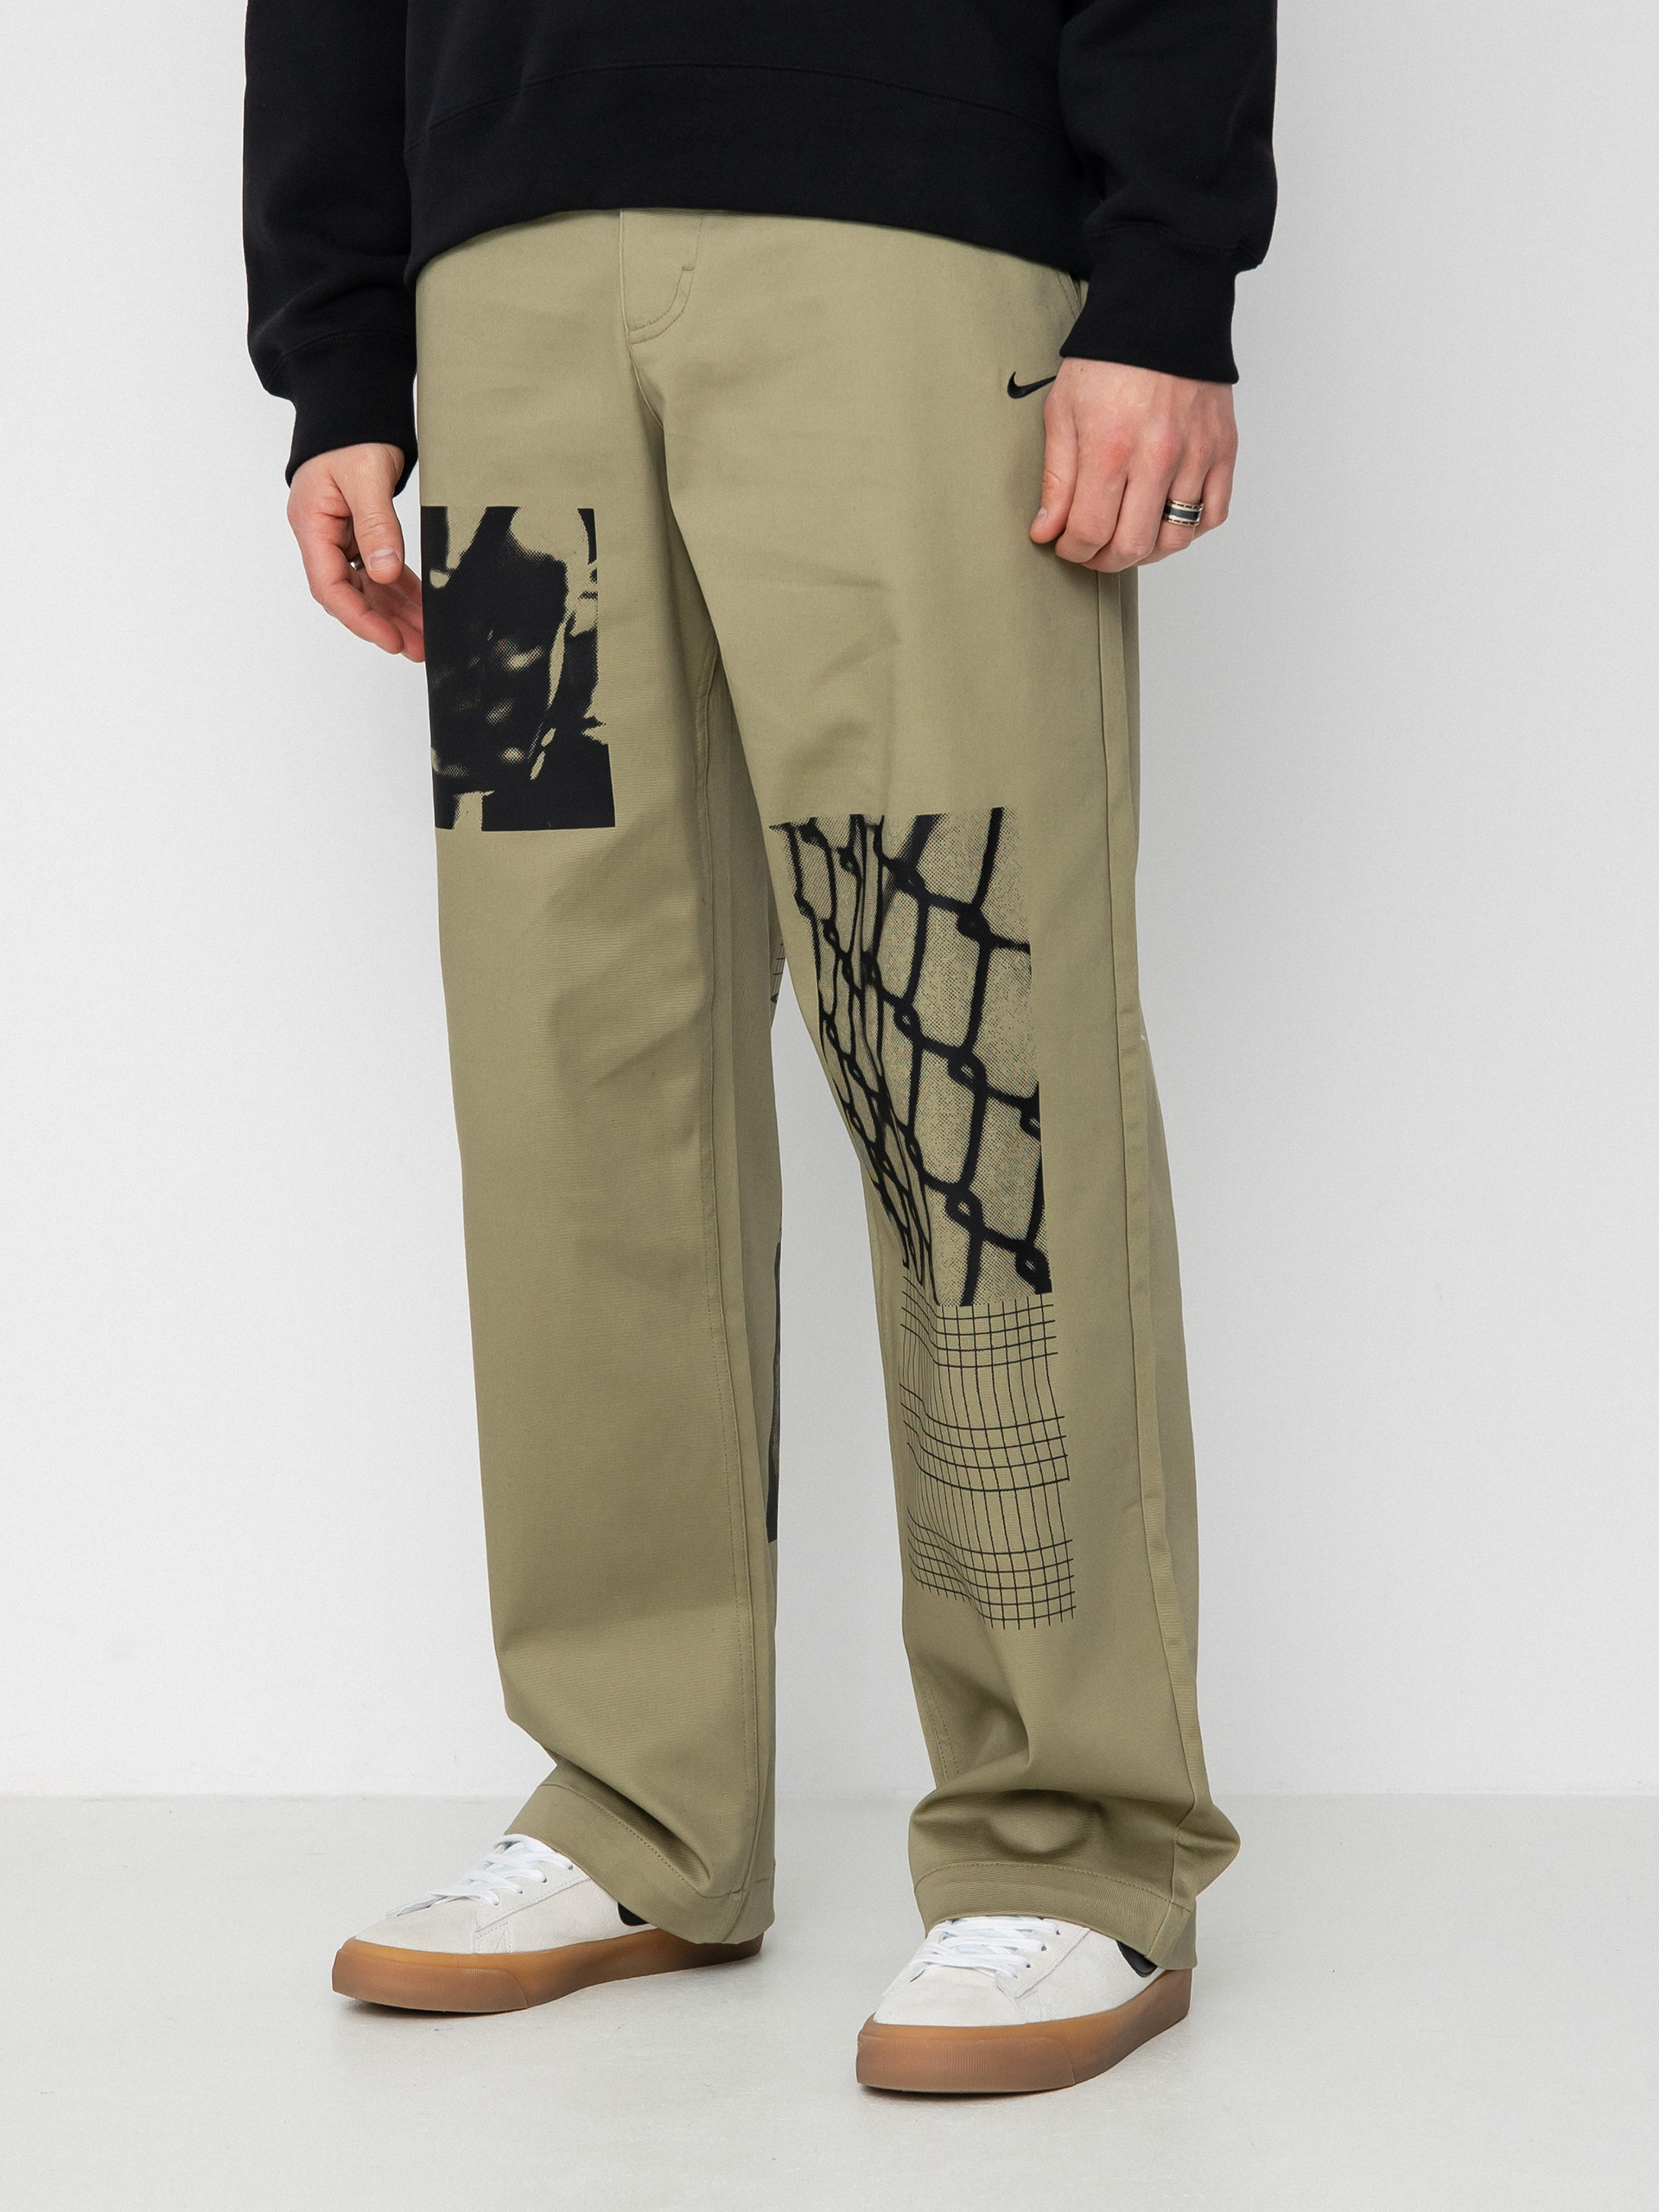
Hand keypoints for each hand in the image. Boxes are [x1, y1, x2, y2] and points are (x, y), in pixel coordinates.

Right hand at [287, 444, 423, 660]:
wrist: (354, 403)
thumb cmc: (351, 432)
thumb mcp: (365, 477)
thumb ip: (376, 525)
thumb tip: (384, 573)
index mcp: (311, 525)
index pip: (330, 587)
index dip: (360, 619)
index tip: (391, 640)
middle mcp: (321, 535)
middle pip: (350, 594)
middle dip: (383, 624)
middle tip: (418, 648)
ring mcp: (339, 535)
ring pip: (367, 587)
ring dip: (395, 612)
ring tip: (425, 637)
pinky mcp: (358, 531)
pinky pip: (379, 568)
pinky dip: (401, 588)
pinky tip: (422, 606)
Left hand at [1031, 361, 1236, 572]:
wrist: (1163, 310)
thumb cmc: (1109, 358)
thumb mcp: (1063, 411)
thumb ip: (1056, 478)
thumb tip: (1047, 530)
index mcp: (1110, 447)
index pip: (1090, 532)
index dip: (1073, 550)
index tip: (1066, 544)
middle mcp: (1157, 457)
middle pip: (1133, 546)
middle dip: (1104, 560)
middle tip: (1092, 550)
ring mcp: (1196, 455)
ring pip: (1175, 538)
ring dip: (1147, 551)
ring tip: (1127, 536)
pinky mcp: (1223, 449)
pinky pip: (1213, 514)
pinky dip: (1189, 528)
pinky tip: (1165, 518)